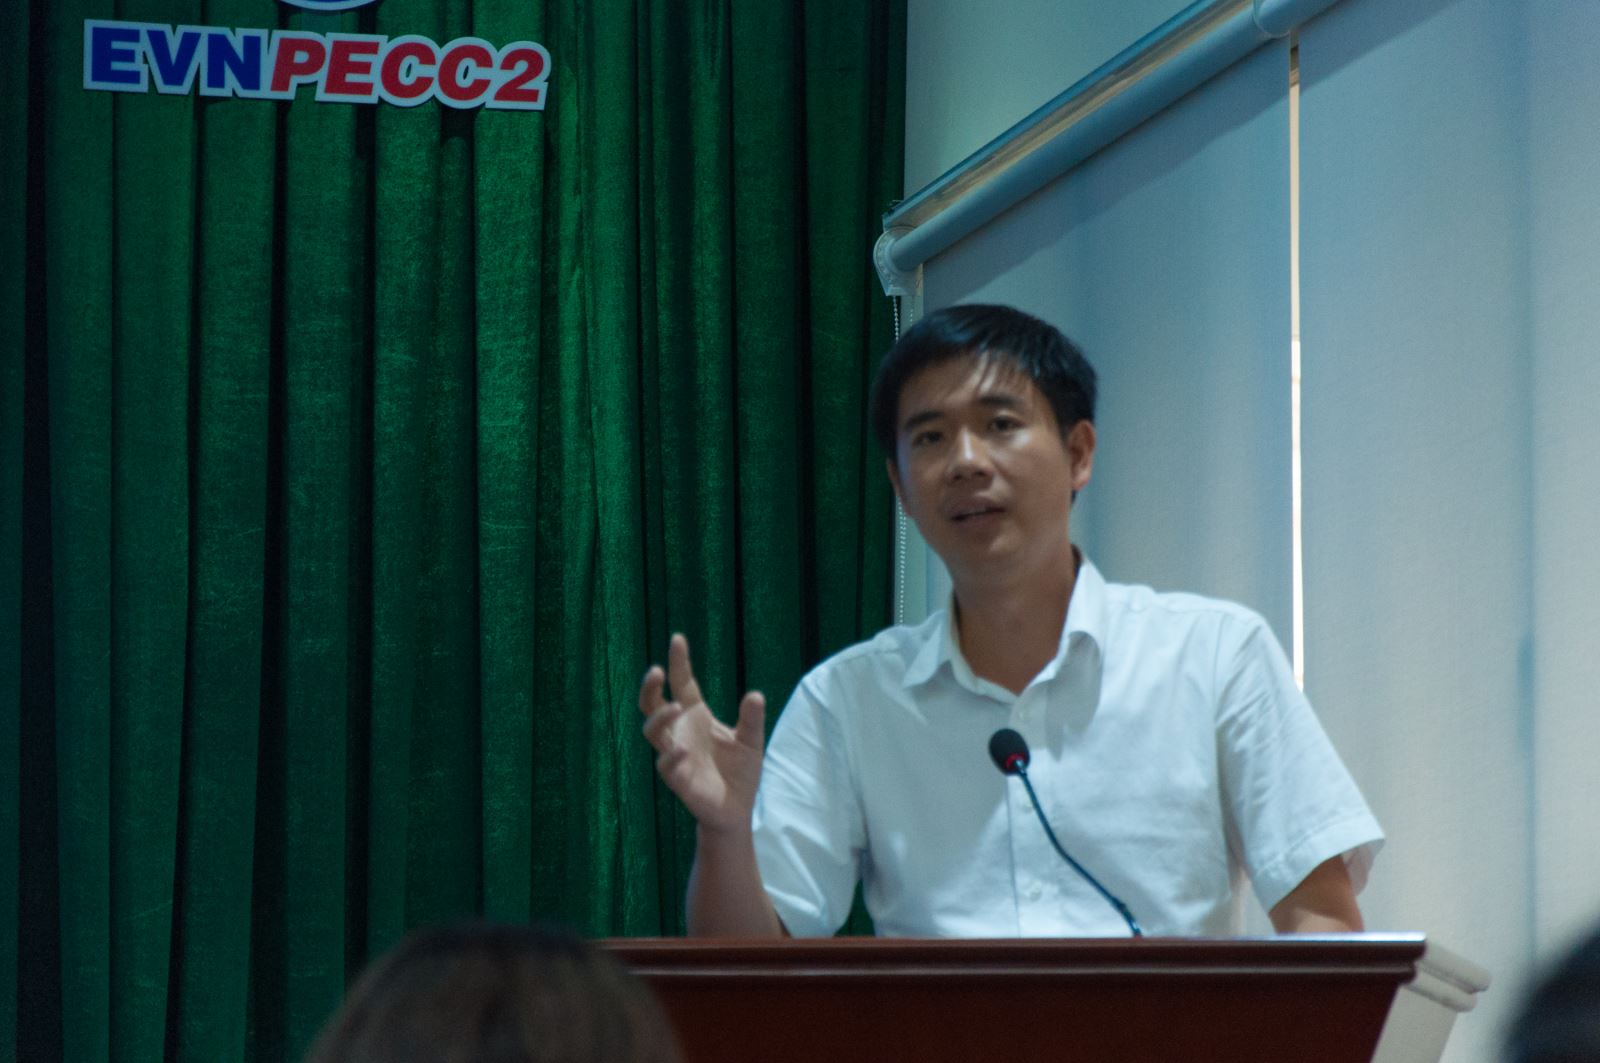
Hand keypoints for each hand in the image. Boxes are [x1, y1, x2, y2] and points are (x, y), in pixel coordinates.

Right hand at [640, 634, 766, 835]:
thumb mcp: (752, 741)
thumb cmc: (741, 772)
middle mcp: (680, 732)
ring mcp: (675, 754)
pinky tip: (681, 749)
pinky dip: (672, 756)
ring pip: (653, 731)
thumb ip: (752, 720)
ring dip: (660, 717)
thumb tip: (756, 695)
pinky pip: (666, 764)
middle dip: (650, 687)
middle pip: (653, 704)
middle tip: (657, 671)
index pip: (683, 683)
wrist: (737, 809)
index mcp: (697, 717)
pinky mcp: (677, 778)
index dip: (679, 662)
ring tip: (675, 706)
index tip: (677, 638)